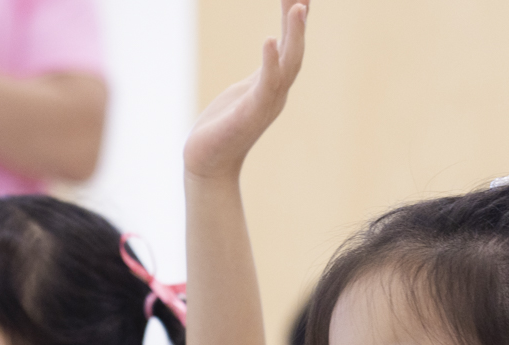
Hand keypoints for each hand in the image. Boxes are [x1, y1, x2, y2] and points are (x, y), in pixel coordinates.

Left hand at [183, 0, 307, 181]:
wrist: (208, 164)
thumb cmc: (223, 128)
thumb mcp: (245, 90)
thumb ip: (262, 71)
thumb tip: (272, 48)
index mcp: (274, 83)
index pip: (290, 45)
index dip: (297, 19)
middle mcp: (277, 91)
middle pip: (295, 50)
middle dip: (299, 21)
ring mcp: (266, 103)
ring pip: (288, 64)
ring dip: (294, 36)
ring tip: (297, 6)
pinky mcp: (251, 114)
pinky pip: (266, 85)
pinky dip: (270, 63)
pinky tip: (268, 41)